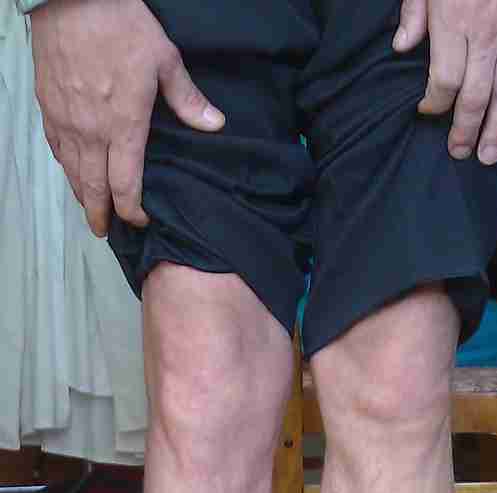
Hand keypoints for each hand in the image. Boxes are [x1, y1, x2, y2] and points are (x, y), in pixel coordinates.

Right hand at [29, 0, 225, 236]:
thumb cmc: (118, 22)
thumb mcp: (164, 58)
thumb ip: (187, 98)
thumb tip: (214, 124)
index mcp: (124, 127)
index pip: (126, 186)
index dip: (133, 211)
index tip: (140, 220)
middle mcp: (92, 133)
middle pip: (94, 189)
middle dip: (101, 216)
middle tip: (105, 231)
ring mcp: (67, 122)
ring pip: (72, 173)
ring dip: (82, 196)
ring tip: (90, 209)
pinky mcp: (49, 108)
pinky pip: (56, 149)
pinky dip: (65, 167)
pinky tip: (72, 172)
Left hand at [393, 0, 496, 163]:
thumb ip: (415, 11)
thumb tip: (401, 47)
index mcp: (455, 21)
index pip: (444, 82)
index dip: (434, 104)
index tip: (426, 112)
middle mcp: (488, 33)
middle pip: (477, 97)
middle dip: (466, 131)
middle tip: (460, 154)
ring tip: (490, 156)